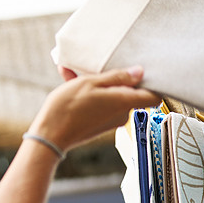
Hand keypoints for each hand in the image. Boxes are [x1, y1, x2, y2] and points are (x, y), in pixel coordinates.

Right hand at [29, 66, 160, 152]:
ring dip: (95, 84)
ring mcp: (110, 120)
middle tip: (97, 66)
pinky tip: (70, 80)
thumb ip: (116, 77)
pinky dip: (88, 94)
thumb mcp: (90, 83)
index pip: (154, 96)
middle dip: (114, 78)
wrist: (48, 136)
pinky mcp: (98, 124)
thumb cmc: (67, 109)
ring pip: (110, 96)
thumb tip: (138, 72)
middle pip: (129, 92)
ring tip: (75, 72)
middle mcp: (122, 113)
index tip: (143, 71)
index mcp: (124, 102)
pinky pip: (99, 104)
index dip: (153, 83)